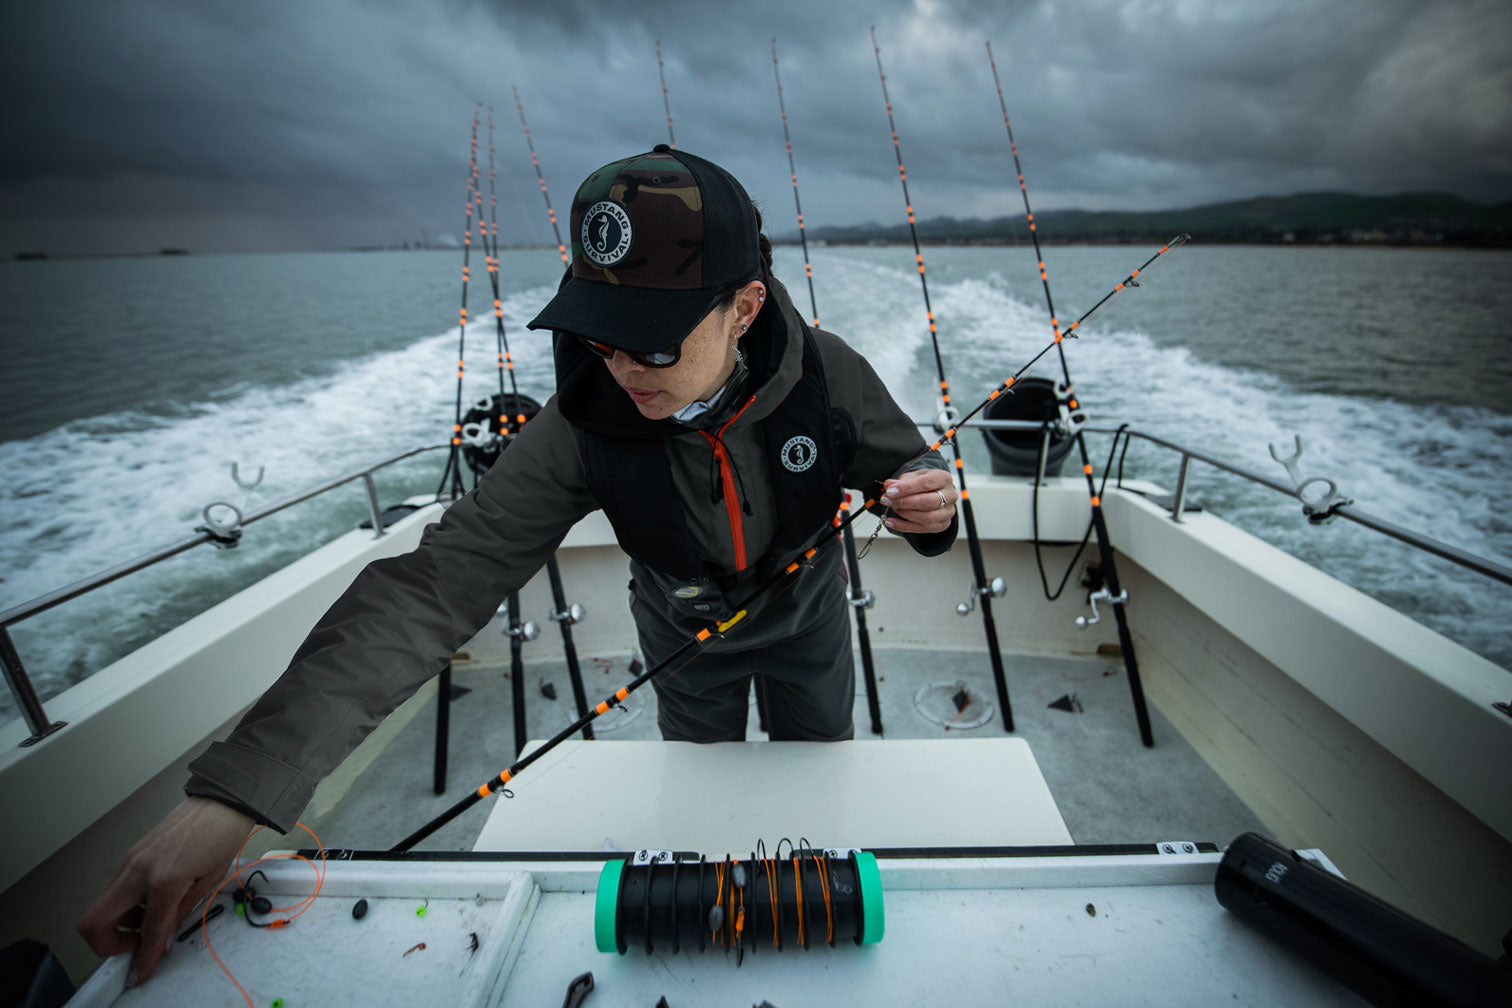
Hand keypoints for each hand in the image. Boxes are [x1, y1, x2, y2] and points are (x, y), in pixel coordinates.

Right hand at [78, 797, 253, 987]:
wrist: (222, 800)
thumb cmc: (222, 834)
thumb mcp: (208, 882)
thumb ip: (180, 912)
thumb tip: (163, 935)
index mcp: (164, 879)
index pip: (147, 931)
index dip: (143, 957)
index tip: (139, 971)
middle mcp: (139, 869)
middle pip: (95, 921)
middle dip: (107, 944)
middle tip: (135, 945)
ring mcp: (131, 860)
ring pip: (104, 905)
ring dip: (120, 922)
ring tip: (154, 918)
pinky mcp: (132, 854)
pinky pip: (118, 888)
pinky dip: (127, 904)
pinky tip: (154, 900)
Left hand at [880, 468, 956, 534]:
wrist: (934, 492)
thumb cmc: (923, 483)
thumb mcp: (913, 477)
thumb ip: (901, 481)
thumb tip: (888, 485)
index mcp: (943, 478)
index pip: (926, 483)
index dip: (907, 488)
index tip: (890, 491)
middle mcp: (950, 495)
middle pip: (928, 502)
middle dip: (905, 502)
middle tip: (887, 500)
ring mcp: (948, 512)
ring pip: (927, 517)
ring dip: (905, 514)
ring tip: (892, 508)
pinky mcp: (942, 525)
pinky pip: (922, 529)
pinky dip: (903, 526)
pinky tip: (890, 521)